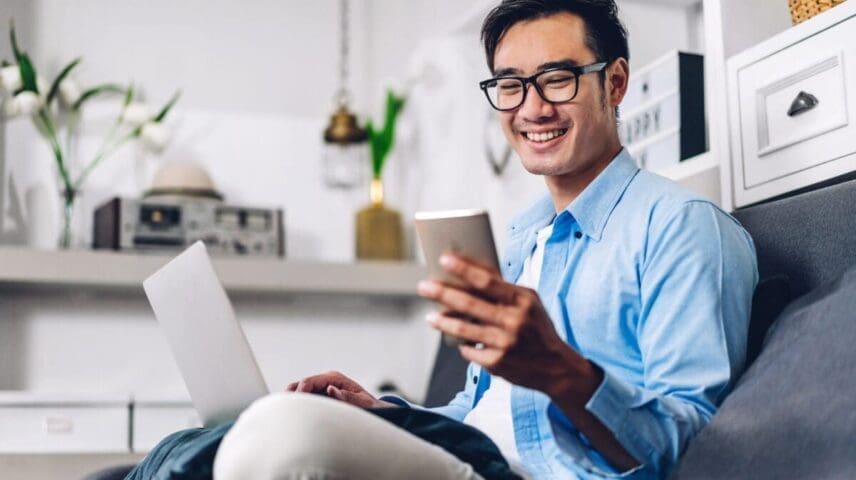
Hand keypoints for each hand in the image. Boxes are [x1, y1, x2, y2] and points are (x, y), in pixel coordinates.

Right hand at [286, 371, 396, 408]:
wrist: (376, 411)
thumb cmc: (370, 407)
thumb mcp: (364, 403)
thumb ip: (348, 397)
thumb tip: (332, 389)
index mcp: (335, 378)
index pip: (309, 381)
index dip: (300, 392)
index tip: (294, 405)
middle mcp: (326, 382)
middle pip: (300, 385)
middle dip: (291, 396)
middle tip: (283, 410)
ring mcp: (321, 389)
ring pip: (299, 392)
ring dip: (292, 402)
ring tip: (285, 415)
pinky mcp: (320, 398)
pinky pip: (304, 400)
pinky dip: (297, 407)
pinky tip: (292, 417)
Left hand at [418, 253, 598, 398]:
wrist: (556, 367)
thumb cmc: (537, 328)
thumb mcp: (529, 303)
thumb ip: (504, 289)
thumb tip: (470, 271)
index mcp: (522, 301)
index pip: (487, 281)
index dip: (463, 269)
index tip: (444, 259)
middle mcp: (513, 322)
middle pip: (469, 305)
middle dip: (442, 293)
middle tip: (423, 286)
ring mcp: (504, 345)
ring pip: (463, 330)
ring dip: (443, 322)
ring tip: (431, 316)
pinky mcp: (497, 364)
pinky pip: (469, 350)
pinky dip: (463, 345)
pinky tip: (460, 341)